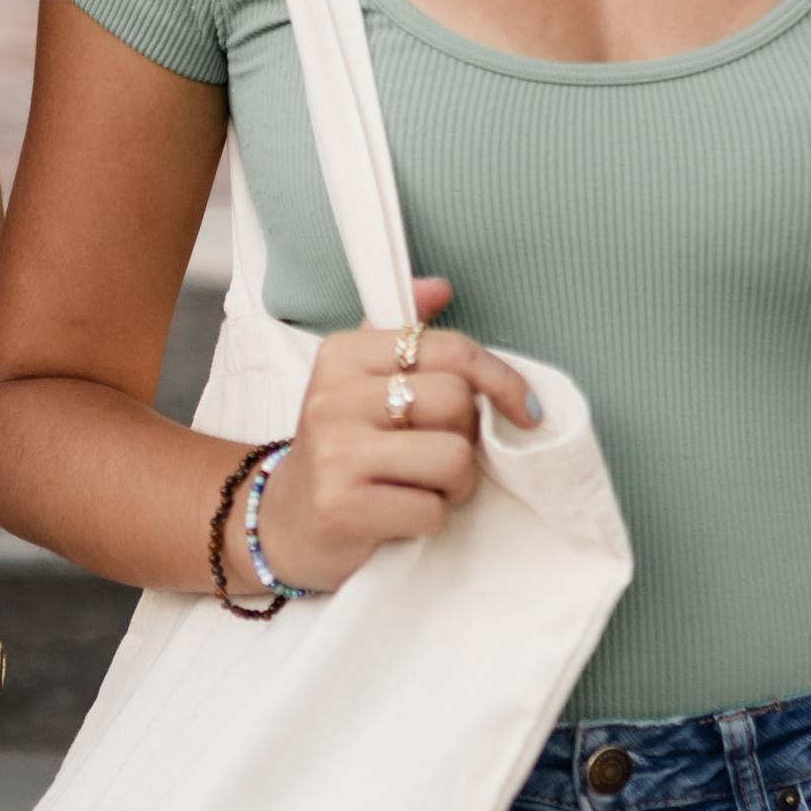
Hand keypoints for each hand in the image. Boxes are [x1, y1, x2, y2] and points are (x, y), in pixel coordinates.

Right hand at [251, 281, 536, 596]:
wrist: (287, 523)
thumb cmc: (342, 450)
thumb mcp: (360, 382)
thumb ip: (403, 334)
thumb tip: (439, 288)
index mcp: (343, 355)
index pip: (450, 350)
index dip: (501, 380)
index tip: (522, 408)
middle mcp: (334, 397)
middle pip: (457, 402)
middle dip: (464, 437)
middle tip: (437, 454)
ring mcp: (336, 452)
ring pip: (452, 456)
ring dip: (454, 483)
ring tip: (423, 485)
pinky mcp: (343, 507)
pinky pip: (430, 509)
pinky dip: (429, 519)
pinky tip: (401, 514)